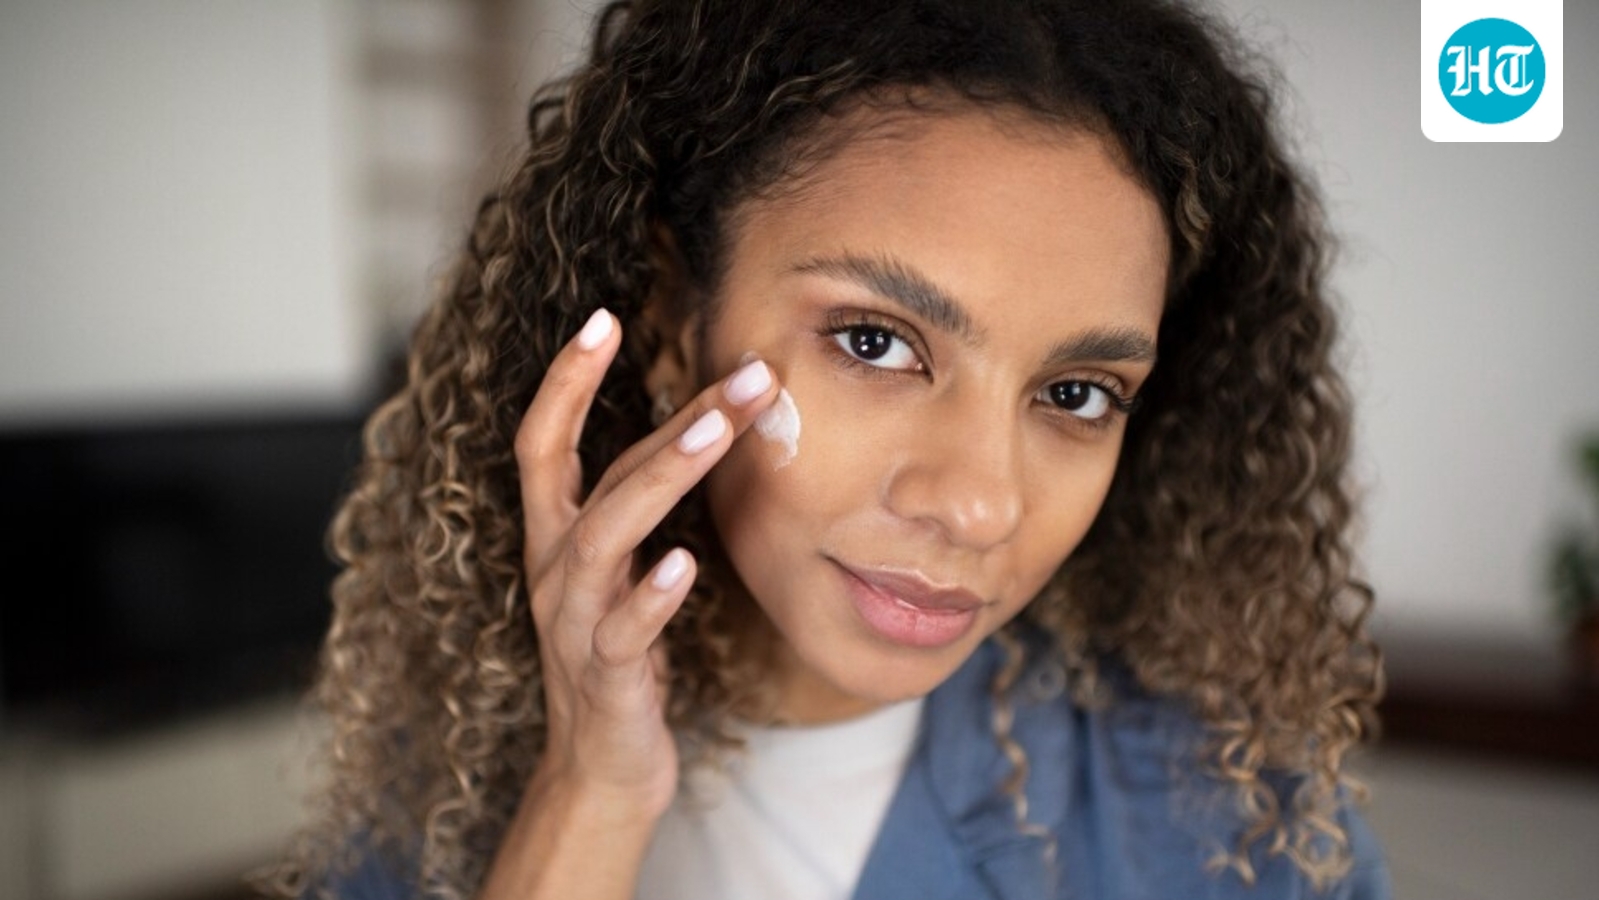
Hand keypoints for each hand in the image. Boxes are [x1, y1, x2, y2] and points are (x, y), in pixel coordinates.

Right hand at [514, 307, 778, 822]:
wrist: (601, 772)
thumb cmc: (622, 659)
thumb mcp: (624, 572)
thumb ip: (641, 507)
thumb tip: (699, 426)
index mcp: (556, 539)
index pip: (544, 443)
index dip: (565, 382)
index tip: (602, 317)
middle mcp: (555, 572)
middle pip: (593, 476)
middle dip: (668, 419)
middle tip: (745, 373)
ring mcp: (575, 624)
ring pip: (604, 539)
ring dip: (661, 479)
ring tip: (715, 433)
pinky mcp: (606, 677)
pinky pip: (623, 632)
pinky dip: (651, 594)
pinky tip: (683, 563)